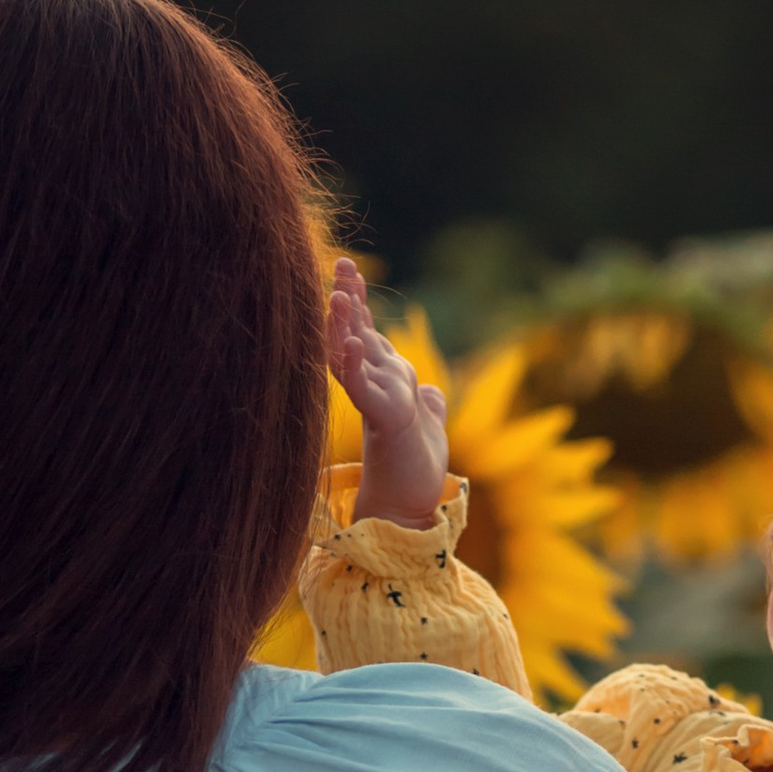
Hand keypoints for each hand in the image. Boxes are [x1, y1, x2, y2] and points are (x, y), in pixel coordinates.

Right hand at [327, 256, 448, 527]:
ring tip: (337, 294)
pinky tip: (352, 340)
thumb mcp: (429, 426)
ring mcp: (375, 401)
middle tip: (341, 262)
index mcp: (386, 382)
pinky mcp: (382, 418)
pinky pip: (362, 386)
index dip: (359, 302)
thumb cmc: (416, 472)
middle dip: (348, 298)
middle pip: (355, 333)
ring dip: (344, 325)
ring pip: (352, 355)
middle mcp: (375, 387)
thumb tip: (434, 392)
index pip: (367, 332)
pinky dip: (355, 363)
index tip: (349, 270)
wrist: (410, 509)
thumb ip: (428, 402)